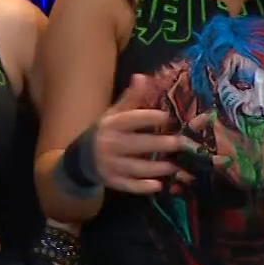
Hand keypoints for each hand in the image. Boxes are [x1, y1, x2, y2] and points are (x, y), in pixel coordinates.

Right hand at [90, 75, 216, 194]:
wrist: (80, 158)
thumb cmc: (105, 132)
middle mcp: (109, 144)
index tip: (170, 117)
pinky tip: (158, 185)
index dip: (152, 118)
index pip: (133, 119)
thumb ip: (130, 99)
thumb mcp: (114, 114)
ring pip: (136, 168)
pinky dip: (143, 187)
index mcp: (111, 124)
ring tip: (177, 166)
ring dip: (158, 168)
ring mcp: (109, 165)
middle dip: (162, 144)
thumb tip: (142, 77)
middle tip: (183, 144)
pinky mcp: (111, 181)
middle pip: (138, 144)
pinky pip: (129, 186)